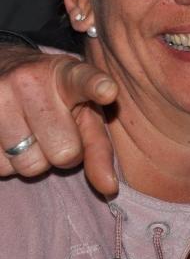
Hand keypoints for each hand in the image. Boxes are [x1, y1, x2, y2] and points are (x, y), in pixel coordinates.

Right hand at [0, 45, 118, 194]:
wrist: (5, 70)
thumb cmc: (57, 99)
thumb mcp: (84, 111)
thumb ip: (99, 147)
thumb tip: (109, 188)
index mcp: (67, 73)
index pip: (84, 80)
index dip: (97, 86)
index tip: (109, 91)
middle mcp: (31, 80)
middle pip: (63, 151)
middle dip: (64, 152)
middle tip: (57, 132)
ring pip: (28, 166)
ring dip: (34, 160)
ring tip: (30, 132)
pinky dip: (7, 163)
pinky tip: (8, 137)